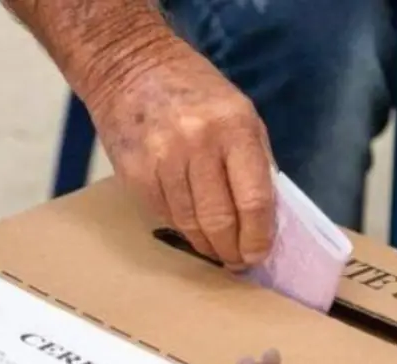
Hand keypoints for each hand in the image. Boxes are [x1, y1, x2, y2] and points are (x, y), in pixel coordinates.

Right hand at [84, 38, 274, 270]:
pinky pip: (164, 215)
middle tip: (238, 262)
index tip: (259, 254)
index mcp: (235, 127)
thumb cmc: (194, 91)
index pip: (254, 200)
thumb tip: (265, 216)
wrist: (131, 67)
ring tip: (216, 251)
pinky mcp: (136, 173)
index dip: (258, 237)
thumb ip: (253, 161)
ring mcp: (163, 160)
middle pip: (220, 220)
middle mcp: (198, 144)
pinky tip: (190, 227)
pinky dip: (180, 227)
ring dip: (206, 246)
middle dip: (232, 250)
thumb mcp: (240, 113)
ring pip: (189, 224)